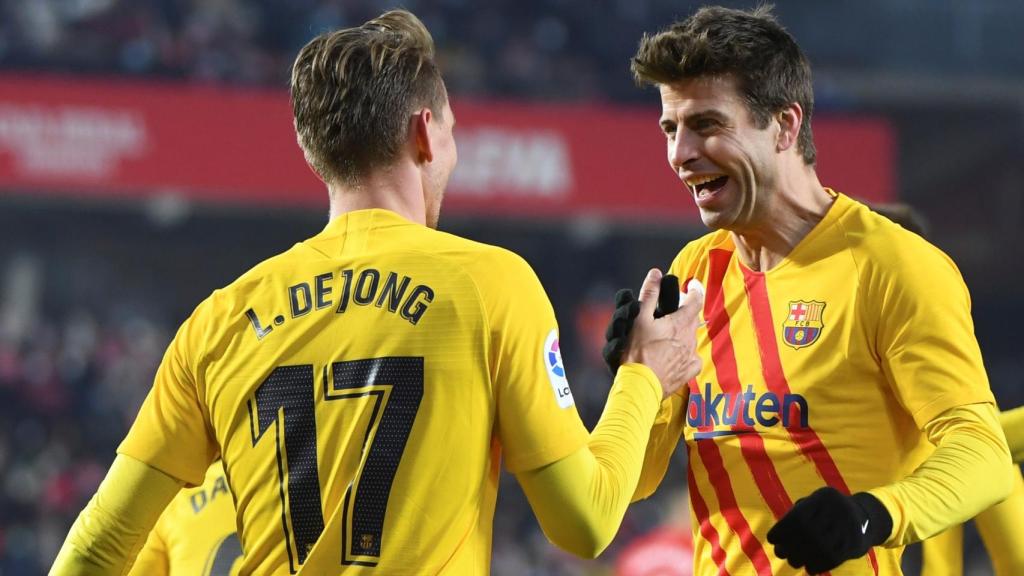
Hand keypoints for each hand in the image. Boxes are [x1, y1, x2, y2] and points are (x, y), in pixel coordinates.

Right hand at [619, 269, 702, 397]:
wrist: (640, 385)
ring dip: (682, 333)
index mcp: (680, 323)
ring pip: (690, 338)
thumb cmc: (638, 352)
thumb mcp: (639, 319)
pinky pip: (691, 358)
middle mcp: (690, 338)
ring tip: (666, 336)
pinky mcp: (688, 372)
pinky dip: (685, 354)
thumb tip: (656, 274)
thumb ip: (649, 295)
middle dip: (686, 312)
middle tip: (672, 311)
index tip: (692, 284)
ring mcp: (690, 356)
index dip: (695, 289)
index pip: (696, 300)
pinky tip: (673, 356)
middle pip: (693, 319)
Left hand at [767, 486, 892, 573]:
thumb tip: (777, 538)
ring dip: (801, 558)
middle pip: (808, 533)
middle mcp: (838, 510)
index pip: (798, 517)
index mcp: (824, 497)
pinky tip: (809, 568)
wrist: (866, 518)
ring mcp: (849, 527)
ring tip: (793, 561)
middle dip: (789, 546)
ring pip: (820, 548)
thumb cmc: (828, 512)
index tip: (772, 539)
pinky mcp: (855, 544)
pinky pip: (833, 558)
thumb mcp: (815, 503)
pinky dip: (818, 566)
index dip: (782, 530)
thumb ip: (796, 514)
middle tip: (780, 553)